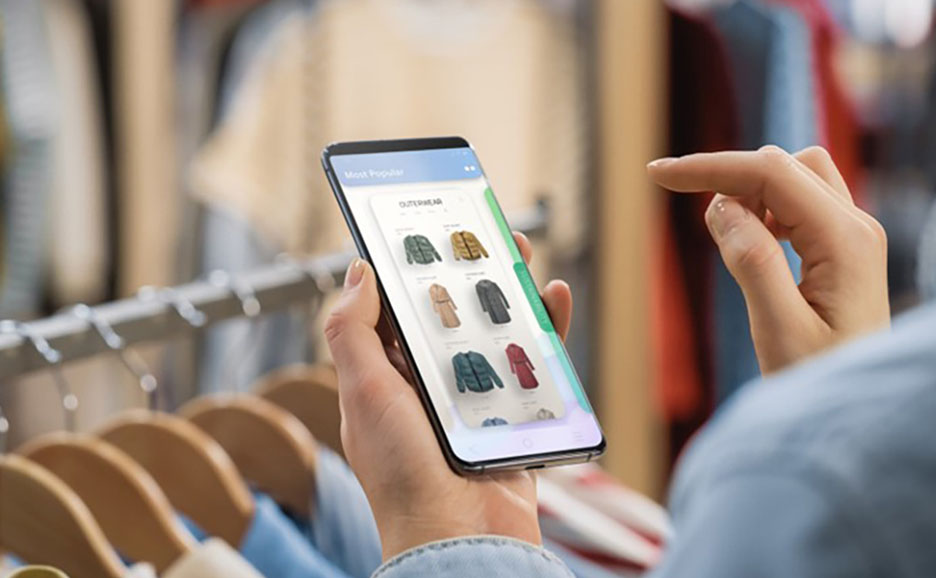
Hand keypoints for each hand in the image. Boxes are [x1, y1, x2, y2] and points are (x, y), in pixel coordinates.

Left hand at [324, 233, 571, 560]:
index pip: (396, 311)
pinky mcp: (512, 413)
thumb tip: (356, 272)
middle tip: (480, 232)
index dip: (408, 270)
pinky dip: (546, 330)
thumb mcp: (366, 393)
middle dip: (465, 272)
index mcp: (388, 377)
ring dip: (506, 290)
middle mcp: (429, 385)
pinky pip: (532, 364)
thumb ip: (353, 332)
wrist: (460, 538)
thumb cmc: (403, 475)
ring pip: (494, 331)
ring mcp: (473, 399)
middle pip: (450, 314)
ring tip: (516, 251)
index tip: (423, 232)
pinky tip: (552, 300)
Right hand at [648, 146, 889, 373]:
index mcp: (845, 241)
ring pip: (794, 177)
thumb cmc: (818, 381)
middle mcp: (855, 228)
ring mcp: (852, 237)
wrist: (851, 414)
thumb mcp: (779, 331)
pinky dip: (764, 209)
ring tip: (726, 238)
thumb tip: (720, 207)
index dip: (711, 168)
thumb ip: (752, 263)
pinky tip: (749, 244)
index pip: (771, 173)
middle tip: (696, 223)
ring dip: (750, 192)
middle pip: (783, 166)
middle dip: (729, 178)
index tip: (658, 174)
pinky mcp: (841, 250)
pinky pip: (799, 204)